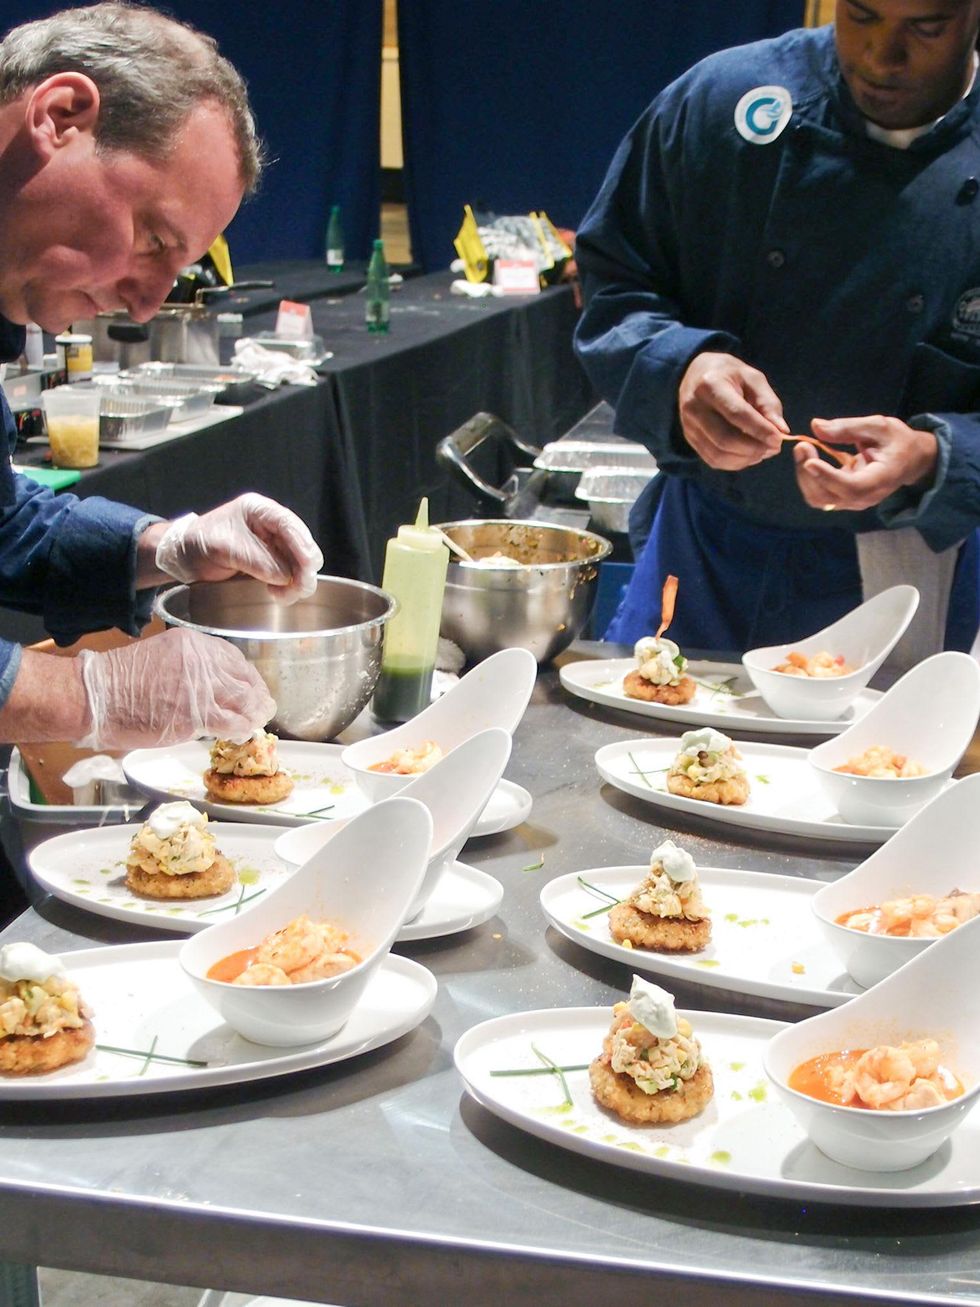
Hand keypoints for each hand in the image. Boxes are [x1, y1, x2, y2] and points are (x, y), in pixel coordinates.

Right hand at [76, 628, 275, 749]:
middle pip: (244, 681)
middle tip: (263, 709)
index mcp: (194, 645)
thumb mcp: (163, 659)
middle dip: (257, 698)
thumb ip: (191, 670)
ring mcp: (201, 688)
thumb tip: (215, 689)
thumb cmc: (121, 682)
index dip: (249, 678)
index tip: (255, 689)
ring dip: (253, 715)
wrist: (97, 696)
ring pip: (243, 703)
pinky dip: (240, 729)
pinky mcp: (196, 715)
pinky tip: (239, 734)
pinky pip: (231, 723)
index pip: (235, 660)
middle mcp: (202, 663)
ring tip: (255, 723)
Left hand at [152, 493, 322, 603]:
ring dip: (296, 581)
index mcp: (259, 511)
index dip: (303, 545)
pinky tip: (278, 594)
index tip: (309, 566)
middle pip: (301, 544)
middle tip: (296, 589)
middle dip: (303, 568)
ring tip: (282, 595)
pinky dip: (288, 586)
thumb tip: (285, 576)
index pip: (289, 524)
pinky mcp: (269, 562)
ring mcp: (271, 544)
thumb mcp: (226, 549)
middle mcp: (270, 526)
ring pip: (298, 562)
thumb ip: (258, 560)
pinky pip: (288, 574)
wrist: (182, 558)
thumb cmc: (199, 544)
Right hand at [678, 352, 787, 469]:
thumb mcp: (752, 378)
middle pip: (725, 439)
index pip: (736, 414)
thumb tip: (782, 431)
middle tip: (773, 448)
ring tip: (764, 452)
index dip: (759, 430)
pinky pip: (713, 460)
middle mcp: (694, 407)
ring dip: (746, 458)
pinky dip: (735, 463)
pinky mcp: (690, 438)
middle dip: (754, 448)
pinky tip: (749, 456)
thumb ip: (768, 403)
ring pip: (718, 454)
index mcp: (711, 385)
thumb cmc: (730, 375)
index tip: (778, 440)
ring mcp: (689, 425)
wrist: (695, 374)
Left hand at [793, 416, 937, 512]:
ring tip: (803, 449)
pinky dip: (809, 477)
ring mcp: (853, 501)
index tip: (809, 461)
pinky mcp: (844, 498)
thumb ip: (848, 427)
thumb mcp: (878, 426)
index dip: (828, 477)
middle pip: (829, 496)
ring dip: (805, 476)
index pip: (852, 487)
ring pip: (820, 498)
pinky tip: (808, 457)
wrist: (910, 461)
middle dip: (809, 473)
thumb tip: (816, 426)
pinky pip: (819, 494)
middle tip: (802, 445)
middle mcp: (866, 497)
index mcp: (881, 479)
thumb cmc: (897, 441)